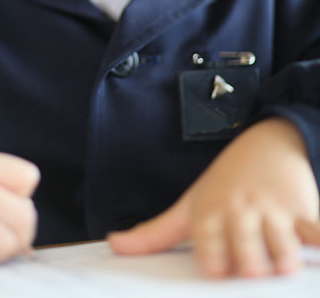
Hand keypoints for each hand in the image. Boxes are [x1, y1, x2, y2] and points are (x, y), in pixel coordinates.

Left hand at [108, 118, 319, 277]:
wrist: (268, 142)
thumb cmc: (225, 182)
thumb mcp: (190, 204)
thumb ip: (156, 232)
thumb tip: (114, 244)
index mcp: (212, 213)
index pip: (208, 249)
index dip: (214, 263)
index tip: (218, 270)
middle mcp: (241, 211)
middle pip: (246, 255)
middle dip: (250, 270)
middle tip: (253, 272)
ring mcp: (273, 210)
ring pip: (281, 249)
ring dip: (284, 263)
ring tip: (281, 265)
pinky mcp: (304, 209)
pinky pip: (315, 231)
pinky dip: (316, 240)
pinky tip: (313, 243)